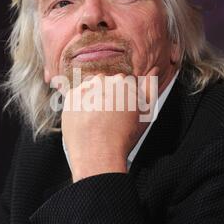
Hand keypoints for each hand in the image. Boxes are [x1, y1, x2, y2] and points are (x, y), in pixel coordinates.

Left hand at [61, 67, 158, 181]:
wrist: (98, 154)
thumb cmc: (124, 136)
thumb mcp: (145, 113)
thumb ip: (150, 88)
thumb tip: (154, 70)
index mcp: (123, 81)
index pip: (123, 82)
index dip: (123, 97)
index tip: (122, 111)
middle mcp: (102, 80)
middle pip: (106, 83)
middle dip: (107, 95)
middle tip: (109, 117)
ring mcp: (84, 88)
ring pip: (90, 89)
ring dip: (93, 99)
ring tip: (96, 120)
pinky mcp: (69, 98)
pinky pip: (76, 98)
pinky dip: (80, 107)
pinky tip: (85, 121)